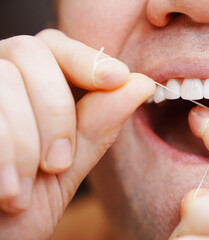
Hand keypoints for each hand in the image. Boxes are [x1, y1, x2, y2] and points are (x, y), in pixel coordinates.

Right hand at [0, 29, 154, 238]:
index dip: (87, 58)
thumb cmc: (23, 205)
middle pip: (31, 52)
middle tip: (60, 163)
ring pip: (6, 78)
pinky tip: (8, 191)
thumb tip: (141, 83)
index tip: (117, 77)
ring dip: (28, 140)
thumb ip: (100, 123)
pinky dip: (6, 153)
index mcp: (26, 84)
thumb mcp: (69, 164)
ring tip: (29, 187)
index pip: (56, 45)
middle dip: (57, 110)